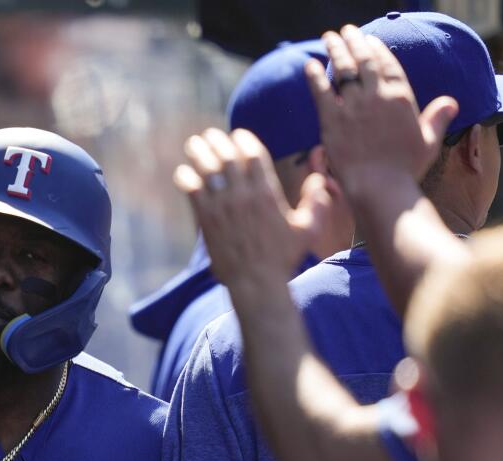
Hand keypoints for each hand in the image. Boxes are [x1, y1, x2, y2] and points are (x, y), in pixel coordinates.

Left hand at [173, 128, 330, 293]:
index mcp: (267, 193)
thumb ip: (316, 202)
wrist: (256, 282)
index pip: (253, 154)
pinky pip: (191, 190)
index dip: (244, 140)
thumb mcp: (308, 229)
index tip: (238, 135)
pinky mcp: (206, 220)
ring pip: (207, 169)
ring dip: (198, 152)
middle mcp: (244, 196)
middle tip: (210, 136)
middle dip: (217, 140)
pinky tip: (183, 172)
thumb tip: (320, 180)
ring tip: (193, 144)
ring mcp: (223, 207)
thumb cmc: (283, 258)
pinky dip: (185, 177)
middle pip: (227, 156)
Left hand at [305, 25, 458, 195]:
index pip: (387, 64)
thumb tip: (451, 102)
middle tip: (346, 30)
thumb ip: (437, 118)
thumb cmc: (405, 170)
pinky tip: (310, 64)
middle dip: (355, 41)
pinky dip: (314, 76)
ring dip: (336, 49)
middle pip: (364, 60)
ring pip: (343, 69)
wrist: (380, 188)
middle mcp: (377, 96)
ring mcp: (353, 107)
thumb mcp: (428, 141)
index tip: (369, 39)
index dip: (377, 48)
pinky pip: (321, 91)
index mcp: (401, 97)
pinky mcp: (331, 121)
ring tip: (329, 37)